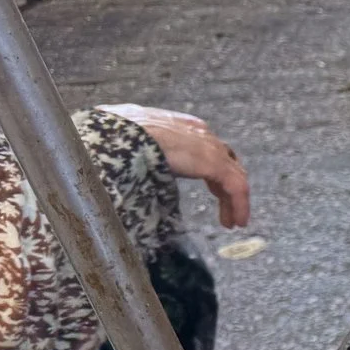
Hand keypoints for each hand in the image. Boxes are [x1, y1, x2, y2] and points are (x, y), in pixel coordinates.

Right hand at [104, 104, 249, 227]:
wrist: (117, 132)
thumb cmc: (111, 136)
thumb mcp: (127, 144)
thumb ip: (137, 156)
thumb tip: (125, 170)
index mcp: (178, 127)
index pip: (204, 149)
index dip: (210, 171)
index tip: (212, 191)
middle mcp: (198, 133)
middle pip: (224, 162)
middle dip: (224, 188)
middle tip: (225, 211)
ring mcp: (208, 147)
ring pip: (233, 176)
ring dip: (233, 201)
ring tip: (233, 222)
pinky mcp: (214, 162)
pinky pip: (236, 186)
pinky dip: (239, 205)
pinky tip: (236, 222)